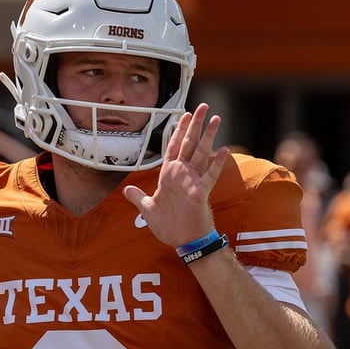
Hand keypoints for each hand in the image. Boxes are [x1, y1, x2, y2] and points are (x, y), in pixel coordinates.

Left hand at [123, 103, 228, 246]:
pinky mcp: (201, 192)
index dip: (178, 131)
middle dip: (195, 125)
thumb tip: (126, 190)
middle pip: (189, 144)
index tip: (184, 115)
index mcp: (168, 175)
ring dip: (208, 136)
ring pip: (201, 153)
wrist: (183, 241)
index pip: (173, 147)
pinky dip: (216, 163)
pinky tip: (223, 150)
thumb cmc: (168, 226)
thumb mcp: (147, 210)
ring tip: (216, 119)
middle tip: (203, 107)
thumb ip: (138, 198)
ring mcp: (193, 181)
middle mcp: (181, 174)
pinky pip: (210, 175)